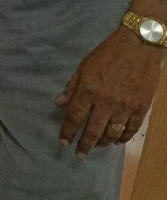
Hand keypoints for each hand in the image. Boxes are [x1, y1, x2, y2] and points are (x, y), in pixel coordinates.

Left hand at [55, 27, 162, 156]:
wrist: (139, 46)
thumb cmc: (108, 53)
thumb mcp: (84, 66)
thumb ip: (72, 86)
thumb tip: (59, 103)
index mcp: (89, 90)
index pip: (74, 117)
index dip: (67, 131)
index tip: (63, 142)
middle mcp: (106, 102)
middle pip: (92, 131)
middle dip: (84, 145)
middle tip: (79, 154)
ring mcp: (125, 107)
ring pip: (112, 133)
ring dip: (103, 143)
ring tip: (97, 146)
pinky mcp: (140, 108)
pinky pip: (131, 129)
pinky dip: (123, 138)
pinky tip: (117, 141)